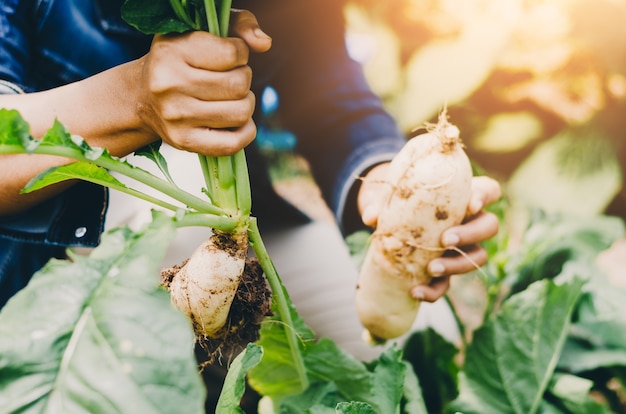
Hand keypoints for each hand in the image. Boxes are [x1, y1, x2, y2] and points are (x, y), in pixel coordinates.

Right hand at [136, 10, 271, 155]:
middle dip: (244, 79)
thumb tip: (264, 44)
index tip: (230, 56)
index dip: (241, 54)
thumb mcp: (202, 31)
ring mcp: (176, 116)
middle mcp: (169, 84)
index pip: (233, 53)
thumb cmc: (181, 60)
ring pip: (241, 112)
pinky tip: (238, 122)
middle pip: (239, 84)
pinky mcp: (184, 141)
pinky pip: (232, 143)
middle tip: (231, 78)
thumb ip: (239, 24)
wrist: (142, 98)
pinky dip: (246, 132)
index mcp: (172, 51)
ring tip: (232, 98)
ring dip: (246, 104)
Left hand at [358, 166, 500, 301]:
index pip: (488, 191)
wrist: (388, 224)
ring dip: (457, 265)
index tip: (471, 204)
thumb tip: (371, 217)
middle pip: (490, 226)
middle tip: (446, 240)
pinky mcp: (446, 271)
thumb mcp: (389, 197)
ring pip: (478, 257)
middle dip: (471, 234)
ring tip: (432, 268)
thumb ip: (381, 203)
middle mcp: (470, 222)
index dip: (484, 196)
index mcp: (463, 196)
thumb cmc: (398, 200)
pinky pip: (448, 284)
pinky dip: (434, 291)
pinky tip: (416, 291)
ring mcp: (463, 248)